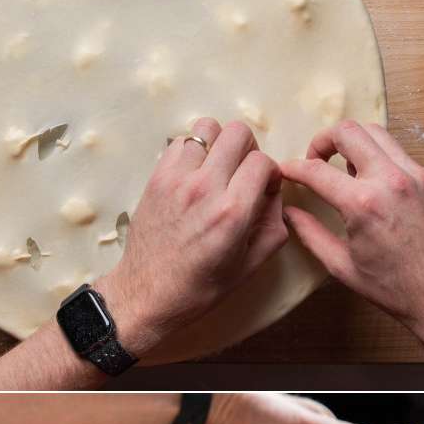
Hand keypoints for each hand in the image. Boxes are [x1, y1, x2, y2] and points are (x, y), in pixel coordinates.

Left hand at [95, 118, 287, 357]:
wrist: (148, 294)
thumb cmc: (201, 286)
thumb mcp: (252, 265)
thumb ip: (274, 225)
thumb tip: (274, 195)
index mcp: (233, 212)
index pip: (262, 161)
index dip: (271, 172)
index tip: (265, 187)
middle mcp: (204, 188)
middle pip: (237, 132)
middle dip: (249, 149)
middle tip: (243, 172)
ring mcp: (176, 179)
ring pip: (207, 129)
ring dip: (219, 144)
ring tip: (217, 169)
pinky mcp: (156, 178)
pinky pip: (180, 142)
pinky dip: (193, 151)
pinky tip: (195, 174)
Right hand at [280, 122, 423, 388]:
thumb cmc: (398, 290)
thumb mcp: (343, 267)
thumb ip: (310, 233)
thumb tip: (290, 212)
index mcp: (364, 204)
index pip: (316, 170)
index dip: (294, 168)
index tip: (287, 170)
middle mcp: (393, 181)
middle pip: (349, 131)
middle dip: (325, 140)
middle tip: (319, 158)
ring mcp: (421, 176)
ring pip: (380, 136)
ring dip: (358, 147)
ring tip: (351, 172)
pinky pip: (406, 159)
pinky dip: (389, 167)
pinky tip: (387, 193)